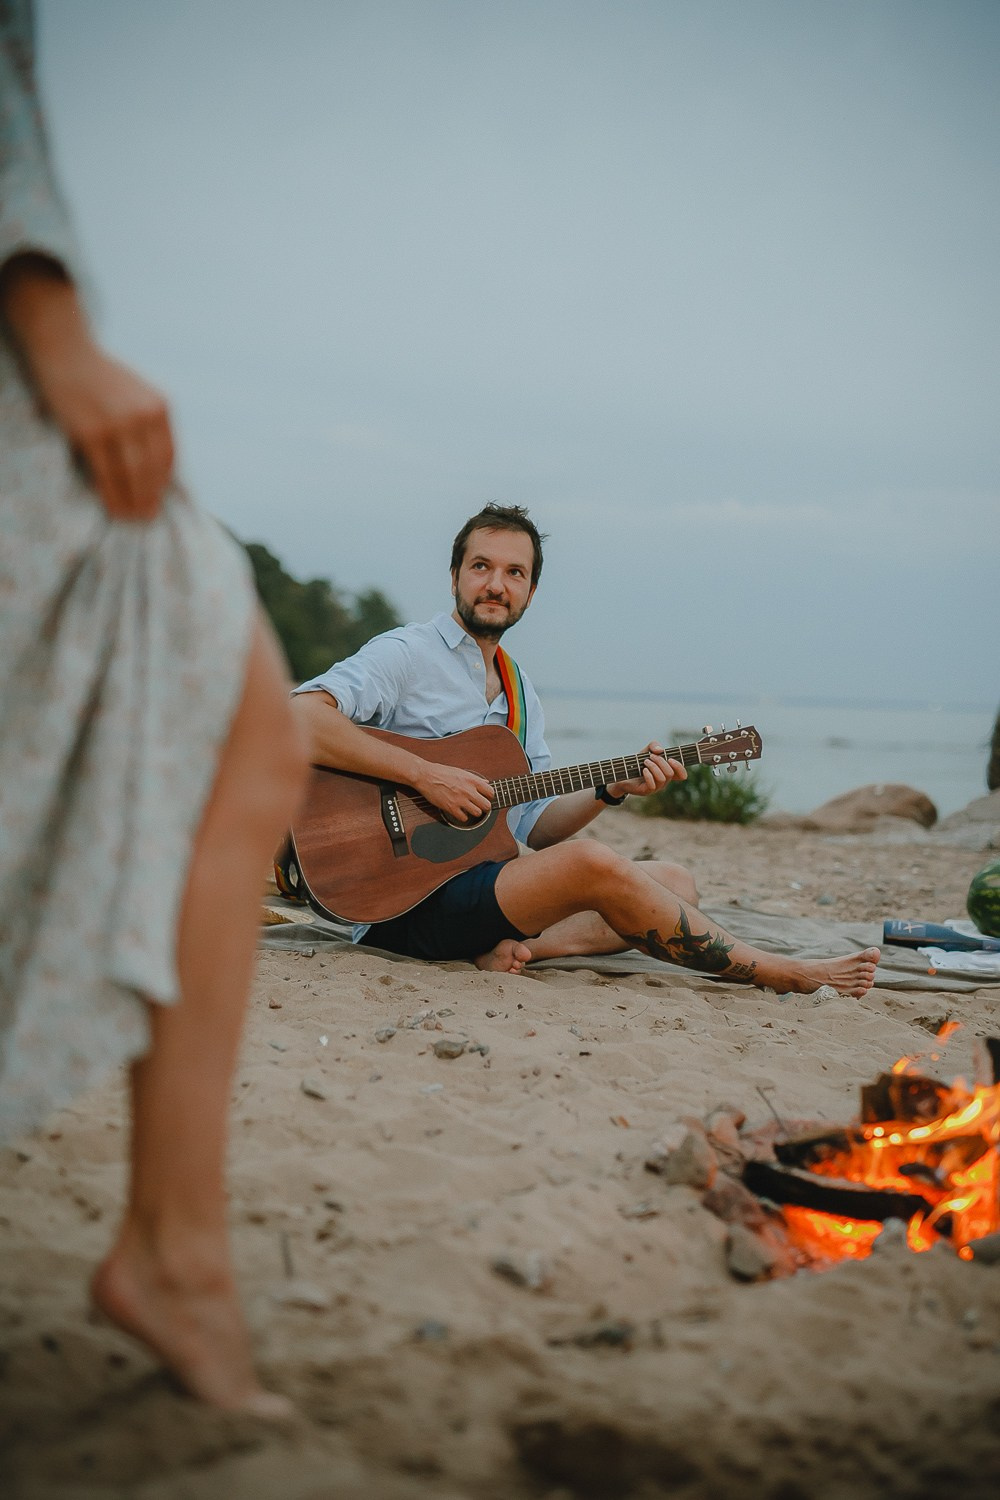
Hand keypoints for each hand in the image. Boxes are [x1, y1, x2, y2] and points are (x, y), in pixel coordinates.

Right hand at [36, 344, 174, 520]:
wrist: (67, 353)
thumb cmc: (102, 376)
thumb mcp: (139, 393)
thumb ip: (150, 424)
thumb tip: (155, 467)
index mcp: (160, 407)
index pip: (168, 455)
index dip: (165, 482)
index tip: (161, 498)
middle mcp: (143, 417)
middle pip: (153, 469)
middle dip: (151, 497)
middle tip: (149, 516)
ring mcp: (117, 426)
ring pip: (131, 475)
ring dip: (133, 501)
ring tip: (133, 517)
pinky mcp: (91, 434)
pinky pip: (106, 473)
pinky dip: (111, 493)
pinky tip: (113, 506)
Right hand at [414, 761, 494, 822]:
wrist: (425, 776)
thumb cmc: (441, 772)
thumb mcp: (460, 771)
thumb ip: (474, 778)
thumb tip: (485, 782)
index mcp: (471, 780)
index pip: (490, 792)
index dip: (489, 796)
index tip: (485, 797)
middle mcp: (468, 790)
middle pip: (487, 805)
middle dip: (484, 807)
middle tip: (480, 806)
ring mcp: (460, 800)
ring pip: (477, 813)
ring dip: (474, 812)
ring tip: (470, 809)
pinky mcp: (451, 808)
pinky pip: (464, 818)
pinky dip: (463, 817)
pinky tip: (460, 812)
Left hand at [608, 742, 686, 799]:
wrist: (622, 773)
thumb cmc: (637, 763)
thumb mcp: (646, 750)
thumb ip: (654, 746)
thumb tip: (660, 750)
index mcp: (666, 773)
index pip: (682, 775)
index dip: (680, 767)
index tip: (670, 759)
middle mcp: (663, 782)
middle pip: (670, 773)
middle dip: (661, 762)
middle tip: (651, 756)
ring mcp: (656, 788)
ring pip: (662, 778)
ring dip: (654, 767)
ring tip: (645, 762)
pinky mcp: (646, 791)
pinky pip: (652, 785)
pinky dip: (648, 775)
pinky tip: (643, 770)